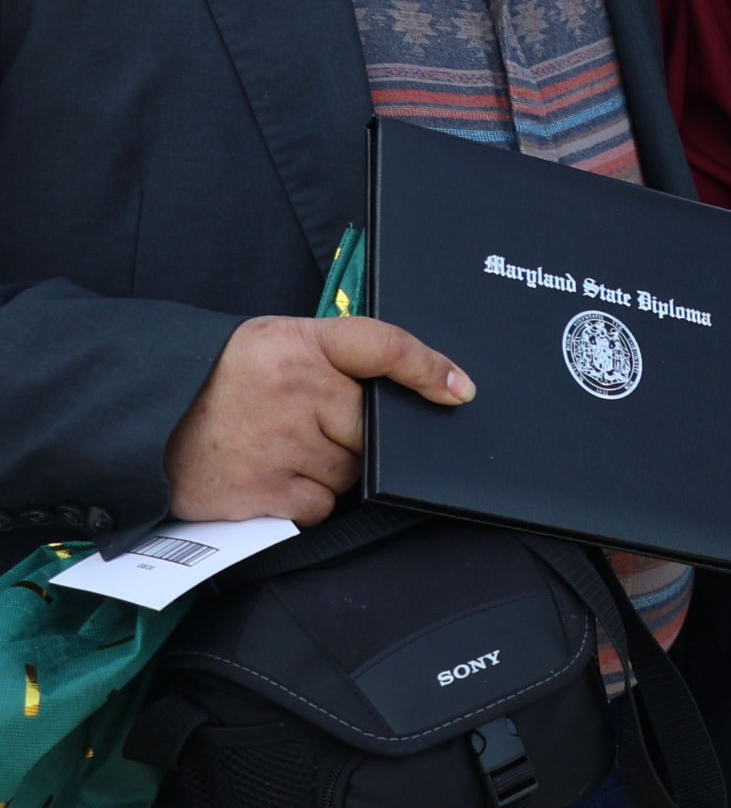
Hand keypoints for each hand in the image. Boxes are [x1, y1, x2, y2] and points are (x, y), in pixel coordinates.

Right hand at [164, 316, 474, 524]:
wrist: (151, 413)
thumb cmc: (227, 377)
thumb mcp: (279, 341)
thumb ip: (336, 358)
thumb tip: (403, 388)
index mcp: (304, 342)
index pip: (383, 346)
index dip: (428, 368)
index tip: (462, 391)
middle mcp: (298, 389)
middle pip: (371, 428)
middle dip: (359, 436)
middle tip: (319, 426)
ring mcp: (281, 443)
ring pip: (349, 473)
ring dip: (331, 470)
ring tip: (284, 449)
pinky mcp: (263, 492)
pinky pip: (319, 506)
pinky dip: (306, 501)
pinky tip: (272, 478)